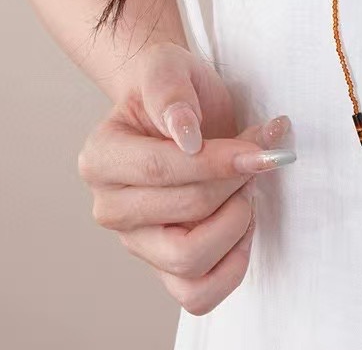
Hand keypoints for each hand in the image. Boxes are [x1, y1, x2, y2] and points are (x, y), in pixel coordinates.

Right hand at [77, 42, 294, 314]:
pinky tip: (243, 223)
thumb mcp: (169, 67)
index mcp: (100, 158)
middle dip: (234, 183)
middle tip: (261, 154)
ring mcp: (137, 243)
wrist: (179, 108)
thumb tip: (185, 134)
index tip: (260, 147)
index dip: (216, 161)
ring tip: (247, 188)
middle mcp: (111, 207)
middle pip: (184, 213)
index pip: (160, 170)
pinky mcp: (164, 267)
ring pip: (190, 261)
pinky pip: (198, 294)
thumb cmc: (172, 88)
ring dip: (235, 224)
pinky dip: (232, 265)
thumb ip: (171, 93)